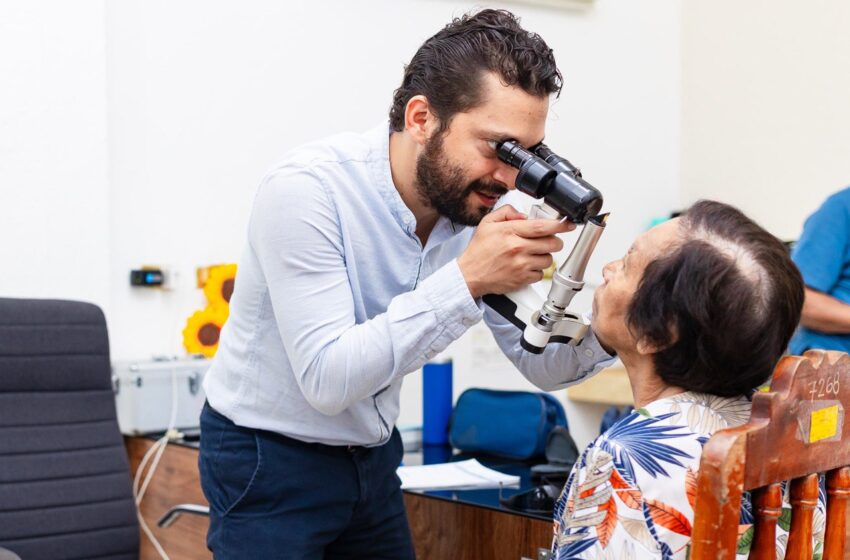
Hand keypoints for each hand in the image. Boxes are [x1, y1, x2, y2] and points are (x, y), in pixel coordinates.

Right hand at [458, 205, 575, 297]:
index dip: (559, 225)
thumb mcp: (487, 223)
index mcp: (510, 232)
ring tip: (532, 255)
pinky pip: (541, 274)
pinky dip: (536, 270)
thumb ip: (506, 212)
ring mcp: (521, 265)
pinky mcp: (522, 279)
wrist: (469, 275)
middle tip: (547, 241)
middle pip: (552, 243)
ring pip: (549, 259)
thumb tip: (524, 215)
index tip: (568, 224)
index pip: (542, 226)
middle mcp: (517, 248)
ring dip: (544, 256)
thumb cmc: (479, 251)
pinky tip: (526, 266)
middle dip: (554, 241)